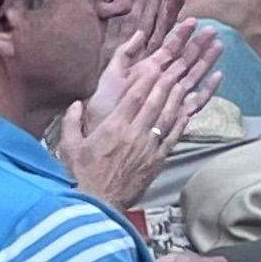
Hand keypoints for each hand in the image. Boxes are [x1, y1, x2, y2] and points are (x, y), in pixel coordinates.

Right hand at [52, 19, 221, 211]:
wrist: (99, 204)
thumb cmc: (80, 175)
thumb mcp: (69, 146)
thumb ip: (71, 122)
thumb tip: (76, 103)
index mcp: (113, 128)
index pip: (134, 96)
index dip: (148, 77)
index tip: (158, 61)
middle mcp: (135, 134)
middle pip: (155, 100)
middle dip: (169, 77)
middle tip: (182, 58)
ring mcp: (150, 146)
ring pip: (168, 113)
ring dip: (180, 92)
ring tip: (190, 74)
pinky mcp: (159, 158)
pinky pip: (175, 133)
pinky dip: (184, 117)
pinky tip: (191, 104)